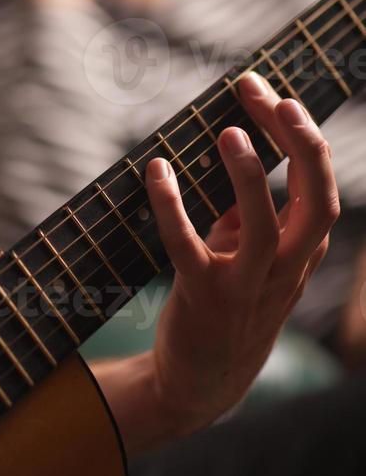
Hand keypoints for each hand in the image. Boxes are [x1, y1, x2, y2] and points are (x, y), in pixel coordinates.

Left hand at [146, 72, 338, 435]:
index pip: (318, 186)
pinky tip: (157, 171)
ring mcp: (247, 288)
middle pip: (317, 203)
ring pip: (264, 231)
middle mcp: (286, 270)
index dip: (302, 137)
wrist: (204, 380)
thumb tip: (238, 148)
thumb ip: (251, 211)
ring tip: (228, 132)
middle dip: (301, 146)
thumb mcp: (250, 254)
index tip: (272, 94)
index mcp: (302, 251)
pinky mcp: (204, 300)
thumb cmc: (228, 301)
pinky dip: (172, 208)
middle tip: (272, 98)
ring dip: (249, 178)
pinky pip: (187, 249)